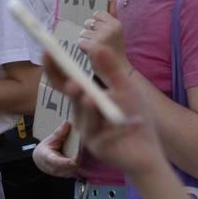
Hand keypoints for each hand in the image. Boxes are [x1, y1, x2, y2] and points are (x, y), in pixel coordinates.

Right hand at [32, 121, 79, 177]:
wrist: (40, 160)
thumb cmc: (45, 149)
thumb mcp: (50, 139)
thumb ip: (59, 133)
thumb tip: (67, 123)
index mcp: (48, 158)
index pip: (57, 162)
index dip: (65, 163)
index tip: (74, 161)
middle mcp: (54, 169)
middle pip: (69, 166)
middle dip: (77, 158)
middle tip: (82, 147)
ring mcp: (60, 174)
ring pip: (74, 169)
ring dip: (78, 160)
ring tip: (79, 150)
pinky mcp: (66, 175)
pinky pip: (75, 170)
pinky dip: (78, 163)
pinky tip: (77, 155)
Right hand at [56, 41, 165, 178]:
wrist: (149, 152)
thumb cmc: (134, 117)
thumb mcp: (125, 88)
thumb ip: (111, 69)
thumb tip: (97, 46)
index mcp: (84, 99)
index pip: (64, 81)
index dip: (54, 68)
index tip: (49, 52)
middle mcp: (80, 115)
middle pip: (71, 99)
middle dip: (70, 89)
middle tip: (72, 81)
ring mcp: (87, 133)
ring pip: (86, 116)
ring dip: (89, 108)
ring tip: (91, 98)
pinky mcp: (98, 148)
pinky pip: (107, 134)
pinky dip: (122, 128)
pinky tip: (138, 122)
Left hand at [79, 0, 130, 75]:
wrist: (118, 71)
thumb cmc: (114, 50)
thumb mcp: (115, 31)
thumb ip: (112, 15)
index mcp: (115, 23)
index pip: (97, 14)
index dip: (96, 24)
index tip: (102, 34)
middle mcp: (110, 28)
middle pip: (88, 23)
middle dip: (90, 33)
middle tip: (100, 44)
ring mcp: (102, 37)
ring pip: (83, 33)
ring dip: (86, 41)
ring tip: (97, 49)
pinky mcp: (94, 46)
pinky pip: (80, 42)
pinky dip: (84, 48)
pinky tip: (92, 54)